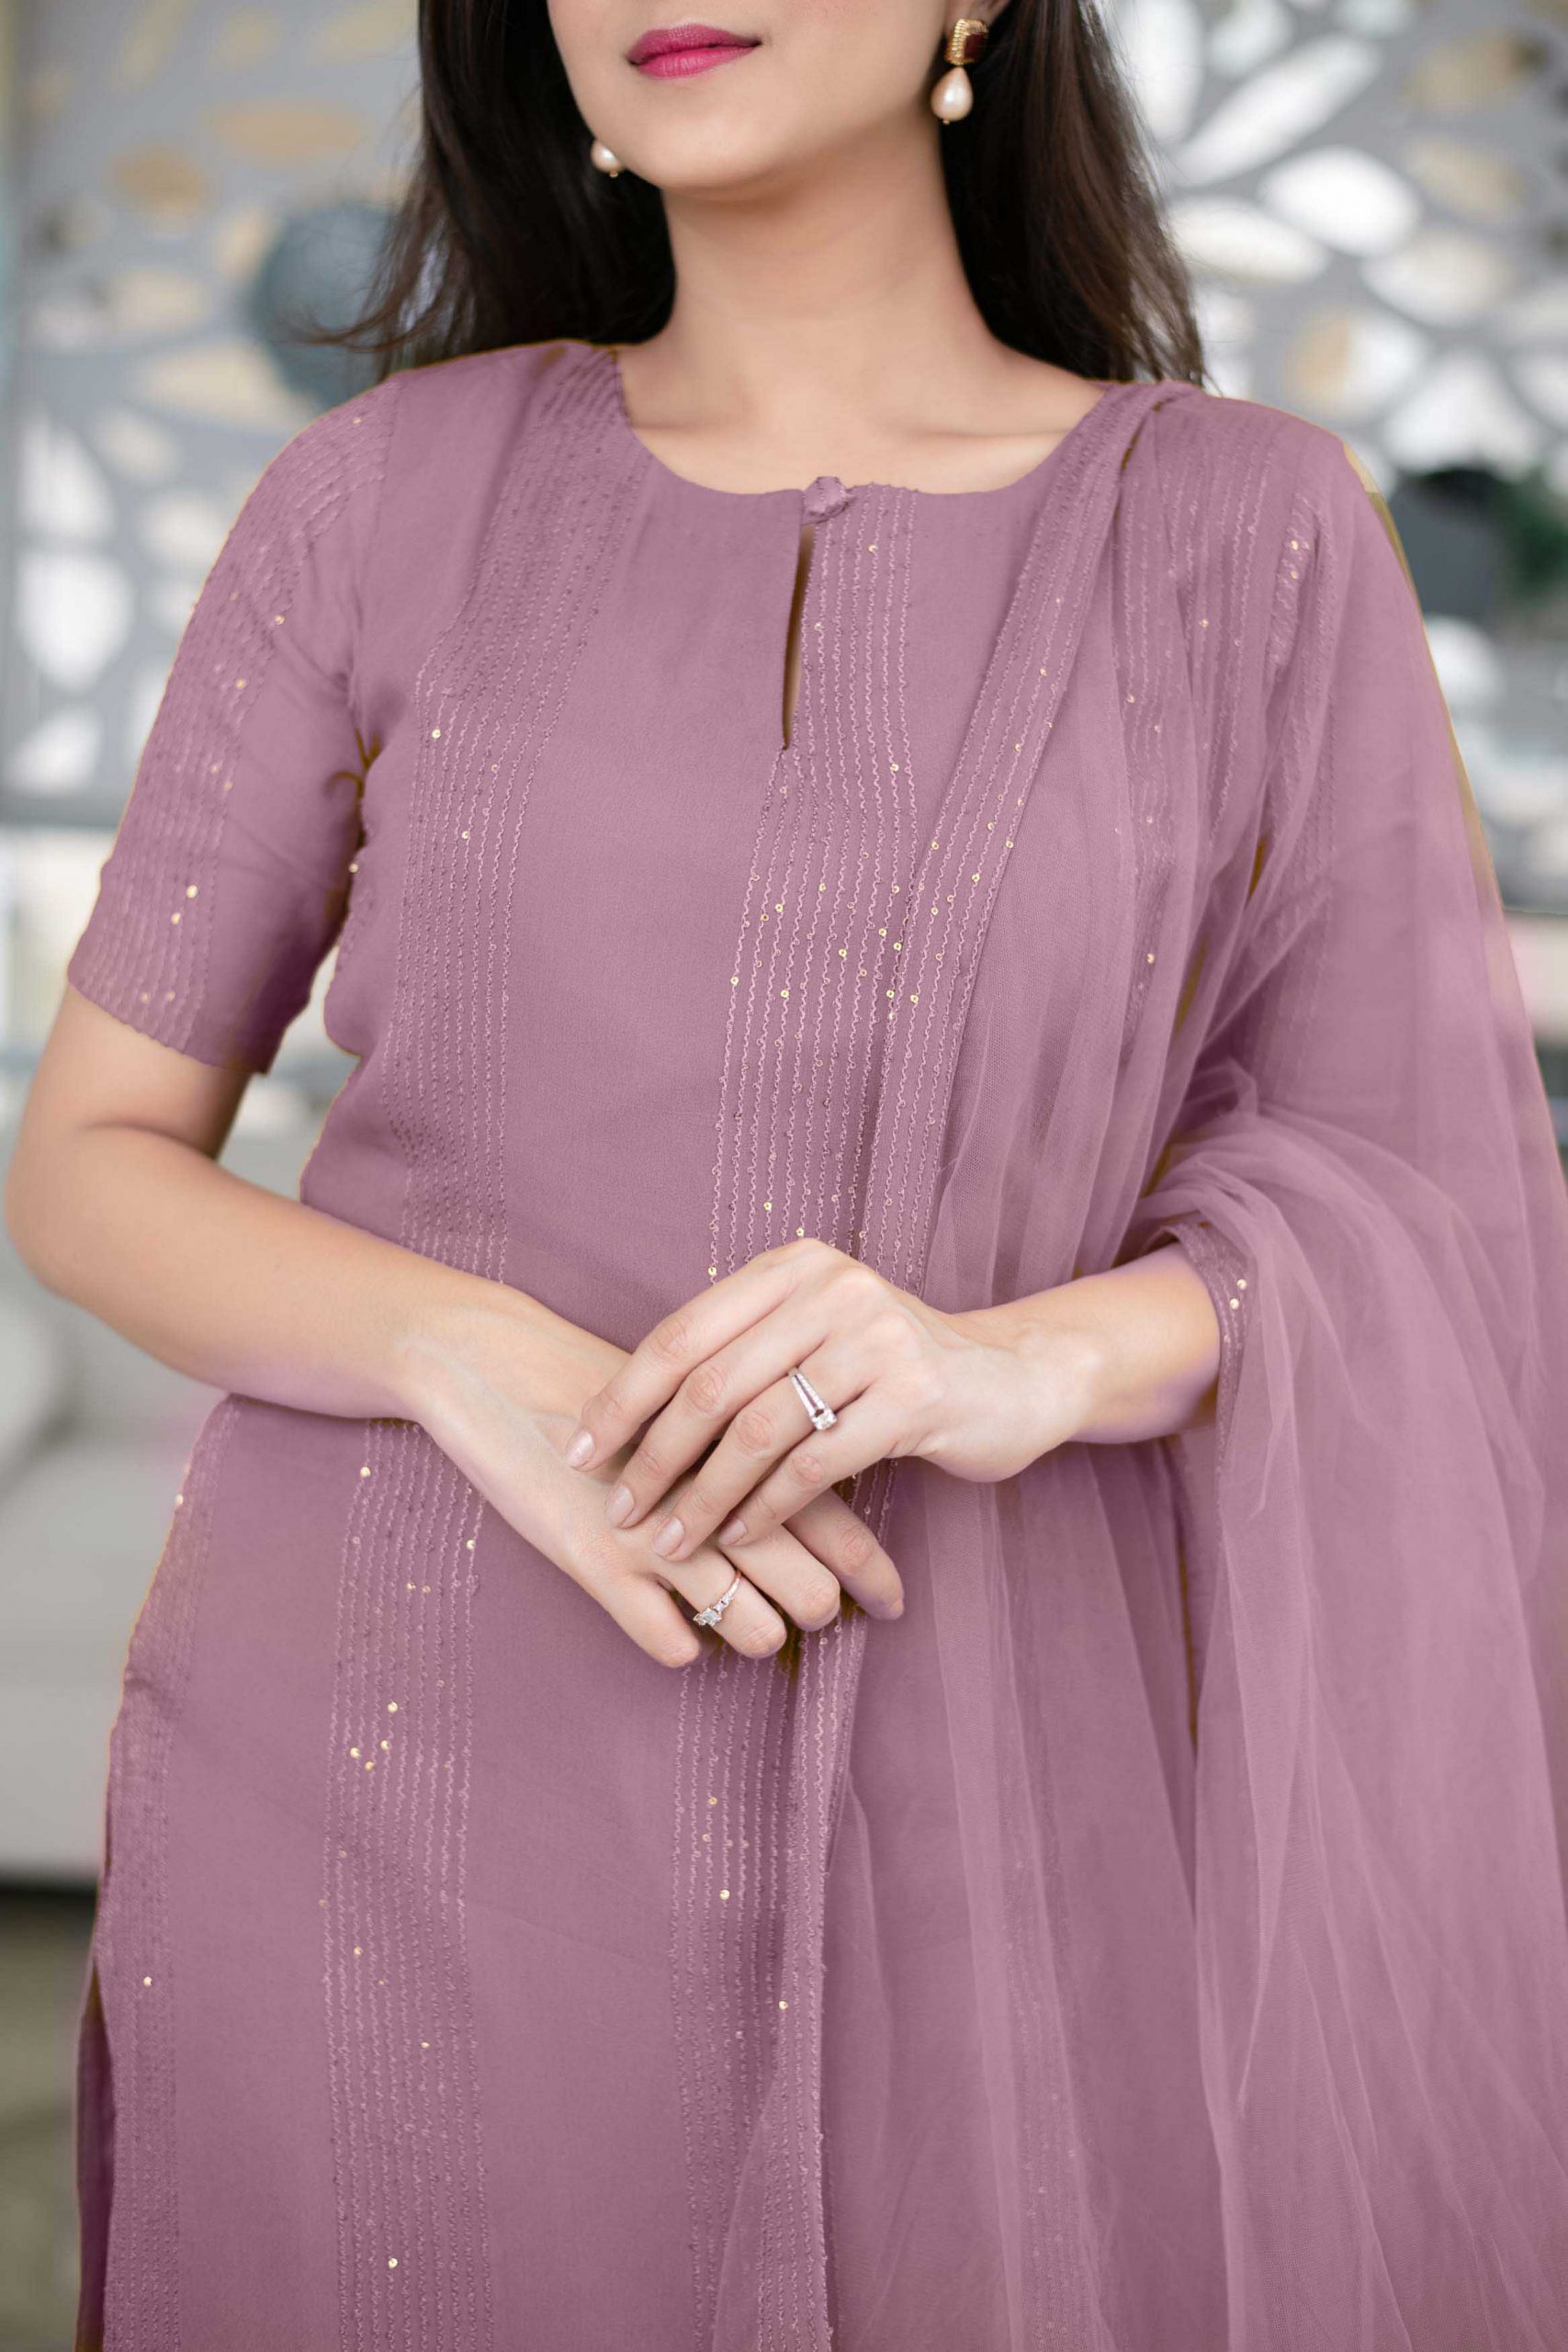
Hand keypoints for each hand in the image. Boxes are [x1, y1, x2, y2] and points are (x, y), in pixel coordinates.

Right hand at [401, 1293, 902, 1669]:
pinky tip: (678, 1631)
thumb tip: (803, 1471)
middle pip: (807, 1584)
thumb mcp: (677, 1393)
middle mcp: (709, 1493)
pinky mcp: (596, 1564)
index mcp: (739, 1446)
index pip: (833, 1518)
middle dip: (822, 1609)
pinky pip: (666, 1642)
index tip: (895, 1602)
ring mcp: (655, 1534)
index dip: (873, 1570)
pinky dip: (681, 1645)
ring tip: (754, 1626)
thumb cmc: (588, 1376)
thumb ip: (740, 1431)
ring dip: (758, 1634)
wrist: (492, 1362)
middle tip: (822, 1613)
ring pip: (749, 1626)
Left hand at [558, 1237, 1101, 1567]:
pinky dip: (765, 1507)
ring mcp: (876, 1339)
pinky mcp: (913, 1396)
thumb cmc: (890, 1368)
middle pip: (710, 1383)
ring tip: (669, 1541)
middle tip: (618, 1510)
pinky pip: (815, 1463)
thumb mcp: (815, 1335)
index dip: (622, 1399)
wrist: (1012, 1378)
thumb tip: (626, 1410)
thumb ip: (741, 1353)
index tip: (578, 1452)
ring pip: (757, 1429)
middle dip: (652, 1457)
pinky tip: (737, 1538)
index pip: (680, 1334)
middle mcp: (830, 1289)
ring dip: (703, 1497)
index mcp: (791, 1268)